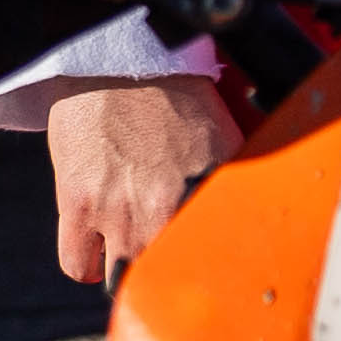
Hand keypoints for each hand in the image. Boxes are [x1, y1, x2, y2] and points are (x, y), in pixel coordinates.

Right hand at [50, 76, 242, 285]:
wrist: (117, 64)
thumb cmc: (175, 95)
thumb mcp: (223, 136)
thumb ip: (235, 178)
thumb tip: (262, 207)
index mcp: (208, 188)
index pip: (224, 250)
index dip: (223, 269)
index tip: (223, 275)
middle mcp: (165, 205)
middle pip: (172, 271)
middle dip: (176, 275)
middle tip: (176, 270)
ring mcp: (118, 209)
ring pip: (124, 275)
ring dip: (130, 274)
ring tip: (134, 263)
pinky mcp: (77, 205)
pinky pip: (78, 263)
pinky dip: (88, 269)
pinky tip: (99, 261)